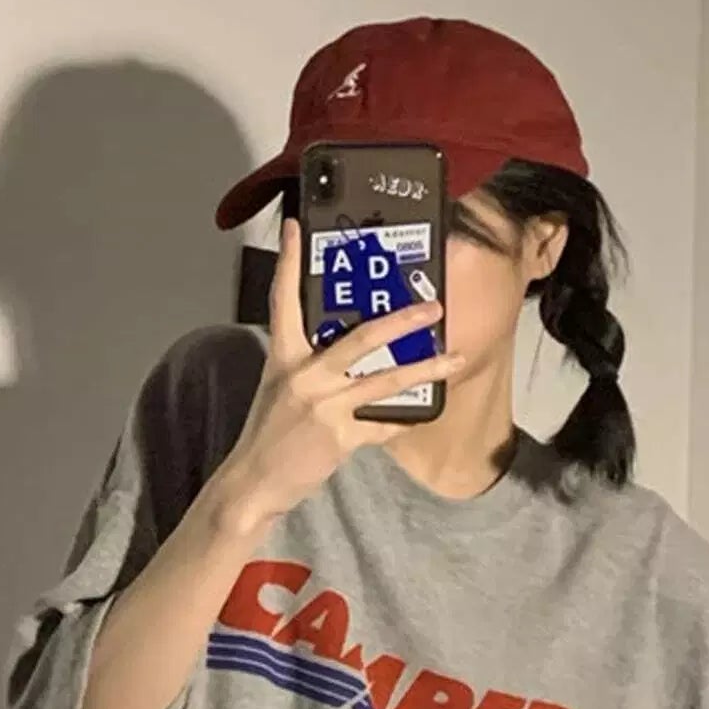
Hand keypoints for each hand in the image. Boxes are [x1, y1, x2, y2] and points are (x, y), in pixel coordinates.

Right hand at [215, 217, 467, 527]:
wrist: (255, 480)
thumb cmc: (271, 432)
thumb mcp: (281, 386)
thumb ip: (311, 363)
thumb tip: (349, 344)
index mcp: (284, 356)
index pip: (284, 300)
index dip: (290, 262)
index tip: (298, 227)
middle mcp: (304, 376)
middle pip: (359, 338)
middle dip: (401, 320)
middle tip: (433, 307)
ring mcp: (324, 407)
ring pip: (384, 382)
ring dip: (424, 368)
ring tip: (453, 358)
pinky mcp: (339, 437)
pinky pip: (382, 424)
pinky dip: (403, 419)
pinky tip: (423, 412)